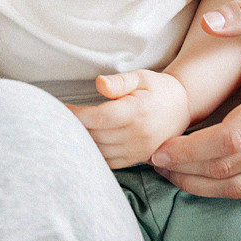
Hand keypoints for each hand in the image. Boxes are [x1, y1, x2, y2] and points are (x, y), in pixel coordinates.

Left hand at [67, 69, 192, 168]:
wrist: (182, 107)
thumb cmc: (157, 89)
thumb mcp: (140, 77)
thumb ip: (119, 81)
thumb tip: (99, 83)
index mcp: (138, 112)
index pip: (99, 118)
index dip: (77, 115)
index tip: (61, 108)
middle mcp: (139, 135)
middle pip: (97, 136)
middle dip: (75, 128)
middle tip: (57, 120)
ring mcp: (140, 150)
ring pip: (101, 152)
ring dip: (82, 143)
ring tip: (66, 132)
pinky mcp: (139, 159)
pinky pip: (110, 163)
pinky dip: (94, 155)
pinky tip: (83, 145)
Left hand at [148, 0, 240, 197]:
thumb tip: (208, 23)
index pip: (232, 138)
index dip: (192, 149)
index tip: (160, 147)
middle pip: (230, 165)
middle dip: (186, 168)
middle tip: (151, 159)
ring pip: (240, 183)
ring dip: (199, 184)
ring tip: (166, 172)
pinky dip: (219, 187)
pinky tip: (193, 176)